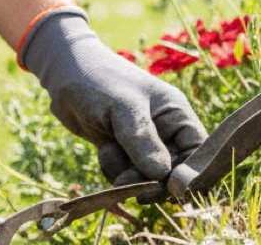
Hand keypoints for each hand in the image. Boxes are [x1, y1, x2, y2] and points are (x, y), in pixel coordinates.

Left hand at [22, 9, 205, 184]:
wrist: (62, 73)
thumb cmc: (97, 80)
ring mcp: (142, 142)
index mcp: (176, 114)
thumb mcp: (123, 107)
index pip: (199, 154)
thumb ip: (142, 140)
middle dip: (150, 181)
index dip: (190, 176)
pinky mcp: (122, 151)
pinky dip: (113, 170)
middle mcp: (164, 131)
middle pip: (172, 174)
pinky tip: (102, 150)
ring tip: (107, 150)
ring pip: (146, 179)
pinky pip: (127, 177)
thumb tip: (162, 176)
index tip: (169, 189)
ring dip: (126, 174)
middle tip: (126, 181)